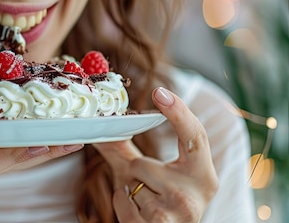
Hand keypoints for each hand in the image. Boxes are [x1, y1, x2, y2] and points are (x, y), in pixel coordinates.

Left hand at [94, 87, 218, 222]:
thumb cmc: (161, 204)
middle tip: (150, 188)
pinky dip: (123, 204)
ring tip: (147, 203)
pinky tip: (139, 214)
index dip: (179, 112)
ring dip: (131, 191)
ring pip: (132, 183)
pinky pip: (123, 200)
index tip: (160, 92)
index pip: (195, 137)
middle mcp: (196, 194)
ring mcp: (179, 213)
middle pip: (143, 164)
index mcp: (203, 175)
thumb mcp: (151, 175)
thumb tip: (99, 124)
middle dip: (136, 173)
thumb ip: (127, 148)